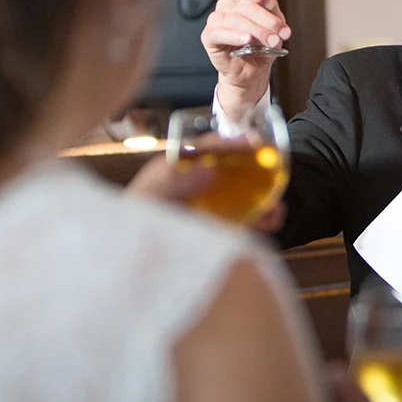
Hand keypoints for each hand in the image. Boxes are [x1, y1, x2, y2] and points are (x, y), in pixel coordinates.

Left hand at [126, 155, 286, 233]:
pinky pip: (238, 224)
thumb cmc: (131, 222)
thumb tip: (209, 170)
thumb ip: (175, 183)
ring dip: (261, 201)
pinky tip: (271, 223)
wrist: (124, 258)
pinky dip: (256, 223)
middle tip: (275, 169)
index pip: (207, 150)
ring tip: (277, 209)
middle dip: (254, 171)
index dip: (231, 144)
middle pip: (229, 173)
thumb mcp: (149, 197)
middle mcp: (192, 186)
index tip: (254, 142)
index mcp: (175, 171)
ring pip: (238, 199)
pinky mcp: (210, 231)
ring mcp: (203, 209)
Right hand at [200, 0, 290, 120]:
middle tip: (281, 32)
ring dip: (257, 30)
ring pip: (234, 19)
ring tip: (272, 41)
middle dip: (266, 19)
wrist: (253, 70)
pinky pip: (218, 33)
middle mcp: (225, 5)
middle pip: (243, 4)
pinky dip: (234, 35)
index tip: (272, 4)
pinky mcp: (209, 37)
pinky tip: (247, 39)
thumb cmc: (261, 43)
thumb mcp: (273, 20)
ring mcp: (215, 20)